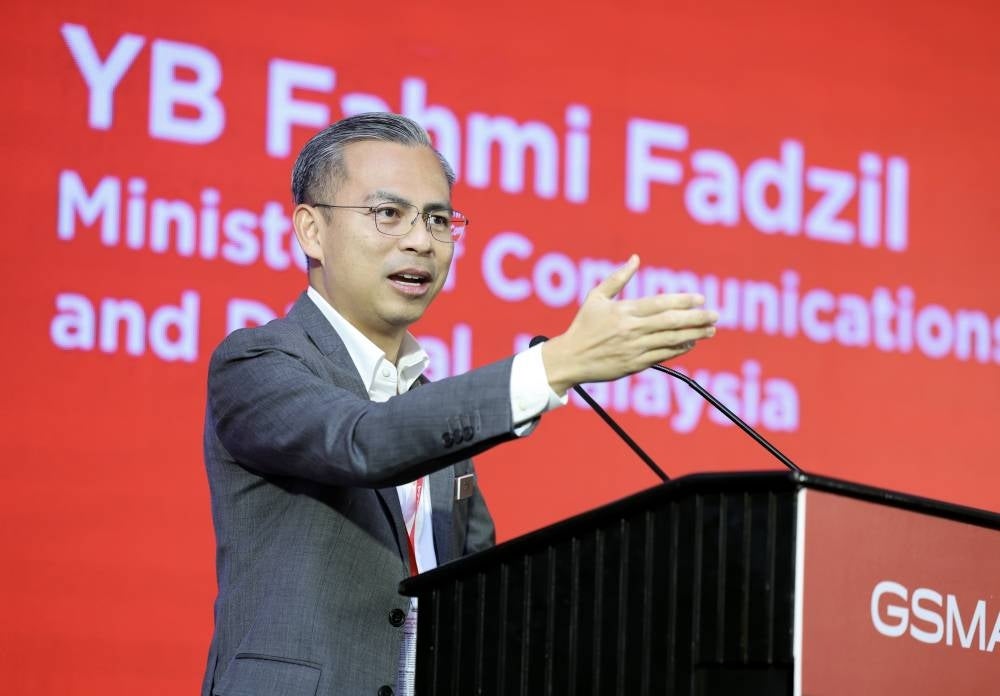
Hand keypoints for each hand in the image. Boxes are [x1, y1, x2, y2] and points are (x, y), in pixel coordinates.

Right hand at [541, 255, 717, 395]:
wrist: (570, 358)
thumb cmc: (583, 326)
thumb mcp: (596, 297)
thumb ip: (618, 278)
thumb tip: (636, 259)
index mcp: (624, 311)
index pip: (660, 304)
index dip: (683, 301)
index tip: (700, 298)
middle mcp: (632, 329)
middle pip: (671, 322)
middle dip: (696, 318)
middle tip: (715, 315)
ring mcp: (635, 348)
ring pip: (671, 340)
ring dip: (694, 334)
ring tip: (710, 329)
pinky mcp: (635, 364)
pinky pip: (663, 356)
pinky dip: (679, 349)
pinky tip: (691, 343)